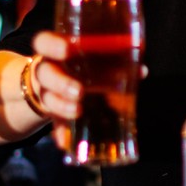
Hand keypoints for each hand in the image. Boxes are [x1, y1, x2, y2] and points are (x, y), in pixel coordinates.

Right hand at [29, 31, 148, 149]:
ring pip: (47, 98)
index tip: (68, 49)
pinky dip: (61, 132)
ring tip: (78, 111)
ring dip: (62, 106)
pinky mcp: (52, 113)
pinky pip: (54, 123)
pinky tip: (65, 142)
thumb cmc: (81, 65)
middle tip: (79, 91)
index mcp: (56, 51)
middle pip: (43, 73)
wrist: (61, 84)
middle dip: (60, 82)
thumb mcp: (94, 59)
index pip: (44, 42)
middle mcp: (48, 71)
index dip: (53, 45)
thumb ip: (114, 62)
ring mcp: (46, 92)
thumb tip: (141, 70)